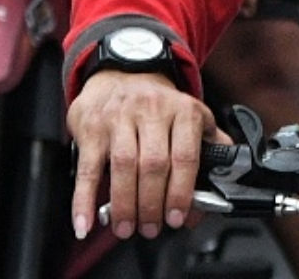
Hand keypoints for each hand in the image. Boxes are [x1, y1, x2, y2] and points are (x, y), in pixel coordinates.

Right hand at [69, 69, 215, 240]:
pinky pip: (88, 169)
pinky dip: (84, 200)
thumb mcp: (190, 116)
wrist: (122, 70)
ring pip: (124, 167)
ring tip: (126, 228)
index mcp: (182, 111)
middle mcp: (151, 110)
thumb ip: (209, 148)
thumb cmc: (158, 105)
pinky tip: (86, 222)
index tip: (177, 218)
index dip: (181, 193)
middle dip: (152, 205)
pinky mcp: (92, 127)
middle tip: (151, 228)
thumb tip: (215, 193)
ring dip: (125, 206)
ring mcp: (119, 117)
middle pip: (153, 165)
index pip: (185, 157)